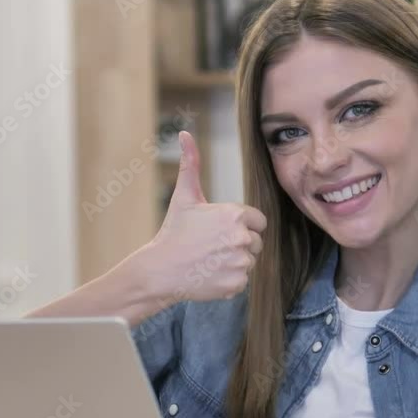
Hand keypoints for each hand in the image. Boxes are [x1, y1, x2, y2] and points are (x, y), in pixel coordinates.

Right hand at [141, 131, 266, 301]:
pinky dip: (228, 280)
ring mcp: (240, 263)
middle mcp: (242, 238)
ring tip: (209, 261)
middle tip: (211, 247)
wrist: (159, 270)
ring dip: (233, 262)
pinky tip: (209, 275)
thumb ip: (191, 164)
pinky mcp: (236, 284)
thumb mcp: (184, 196)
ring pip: (249, 262)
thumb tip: (184, 133)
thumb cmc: (173, 232)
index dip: (241, 225)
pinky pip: (242, 280)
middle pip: (256, 242)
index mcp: (236, 215)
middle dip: (238, 244)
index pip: (258, 221)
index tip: (218, 231)